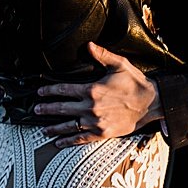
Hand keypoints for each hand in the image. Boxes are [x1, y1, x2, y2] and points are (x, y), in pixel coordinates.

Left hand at [34, 43, 162, 146]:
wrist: (150, 103)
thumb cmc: (135, 83)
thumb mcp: (119, 64)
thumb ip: (102, 55)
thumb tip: (88, 45)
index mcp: (92, 89)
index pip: (64, 90)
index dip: (50, 91)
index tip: (40, 92)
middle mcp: (90, 107)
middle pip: (62, 108)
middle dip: (47, 109)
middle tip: (36, 110)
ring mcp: (95, 122)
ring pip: (68, 126)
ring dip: (54, 127)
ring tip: (43, 129)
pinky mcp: (101, 133)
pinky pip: (80, 138)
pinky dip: (68, 141)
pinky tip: (59, 142)